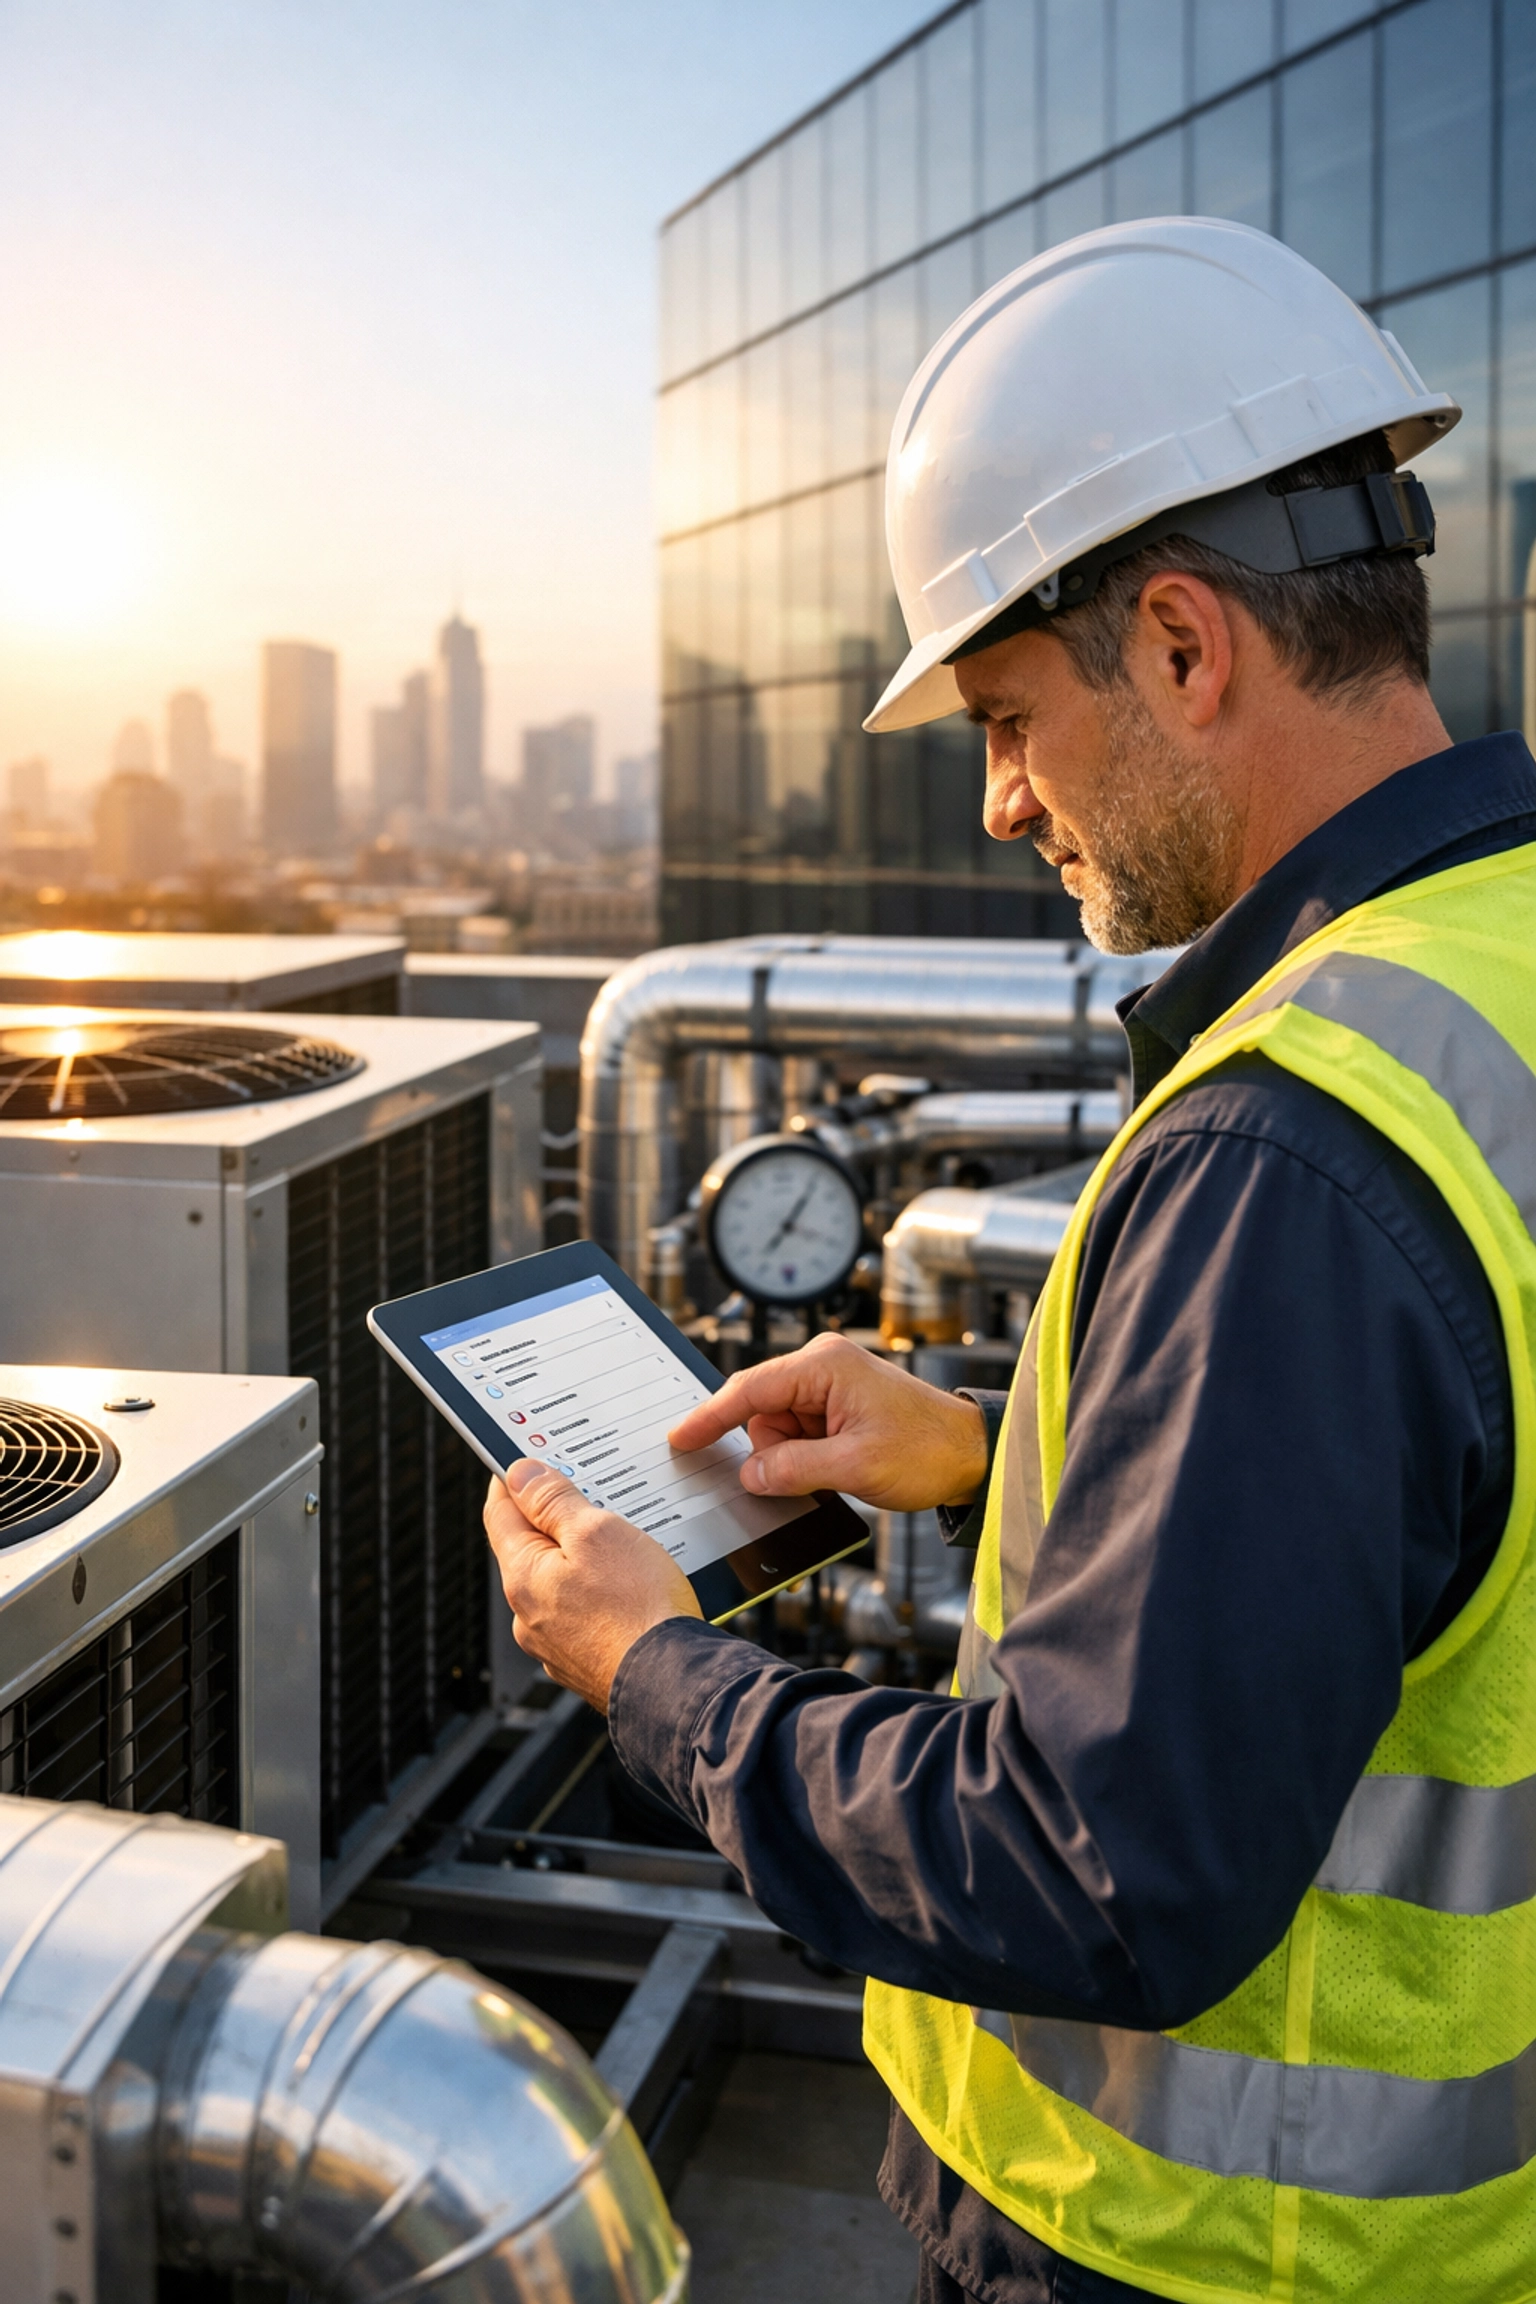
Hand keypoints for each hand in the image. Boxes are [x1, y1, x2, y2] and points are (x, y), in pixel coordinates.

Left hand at [484, 1460, 701, 1711]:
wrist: (675, 1685)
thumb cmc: (639, 1611)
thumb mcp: (597, 1532)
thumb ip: (553, 1501)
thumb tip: (520, 1475)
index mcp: (523, 1577)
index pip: (499, 1513)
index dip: (510, 1480)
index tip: (522, 1461)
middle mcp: (529, 1616)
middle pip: (529, 1549)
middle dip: (552, 1519)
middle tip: (585, 1492)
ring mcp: (556, 1645)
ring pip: (559, 1584)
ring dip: (580, 1560)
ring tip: (620, 1544)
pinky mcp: (585, 1663)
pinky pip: (583, 1614)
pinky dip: (598, 1595)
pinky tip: (629, 1589)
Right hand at [667, 1333, 988, 1514]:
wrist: (972, 1454)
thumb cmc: (928, 1449)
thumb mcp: (854, 1466)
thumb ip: (792, 1469)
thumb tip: (749, 1474)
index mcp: (825, 1365)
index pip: (749, 1389)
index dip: (710, 1417)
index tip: (681, 1439)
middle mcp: (823, 1365)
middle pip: (761, 1411)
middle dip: (771, 1450)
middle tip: (811, 1473)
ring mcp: (830, 1384)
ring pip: (777, 1428)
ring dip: (792, 1458)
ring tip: (836, 1469)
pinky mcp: (837, 1405)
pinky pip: (798, 1434)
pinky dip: (805, 1457)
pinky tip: (834, 1468)